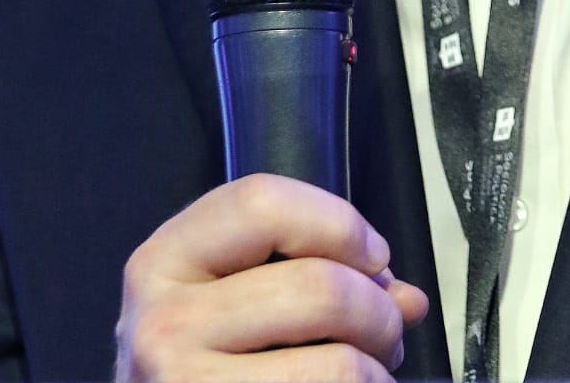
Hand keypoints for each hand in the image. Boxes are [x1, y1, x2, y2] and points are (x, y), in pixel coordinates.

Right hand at [115, 173, 428, 380]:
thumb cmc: (202, 358)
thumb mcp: (228, 297)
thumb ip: (309, 272)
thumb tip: (405, 298)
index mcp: (165, 260)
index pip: (262, 203)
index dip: (339, 222)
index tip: (374, 256)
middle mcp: (163, 324)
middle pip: (317, 286)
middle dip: (377, 308)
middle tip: (387, 329)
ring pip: (337, 362)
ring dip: (377, 366)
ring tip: (372, 370)